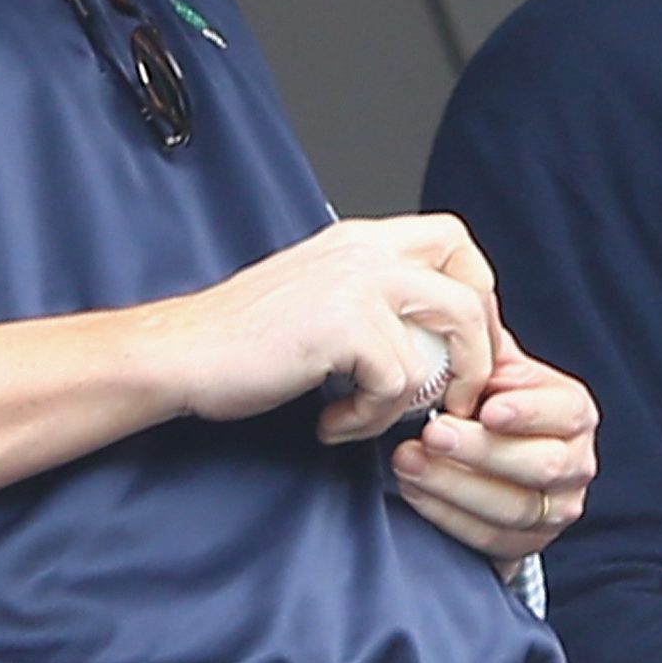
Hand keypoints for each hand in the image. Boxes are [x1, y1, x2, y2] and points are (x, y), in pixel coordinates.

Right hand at [151, 213, 499, 443]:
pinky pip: (399, 382)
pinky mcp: (344, 326)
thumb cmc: (242, 339)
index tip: (460, 349)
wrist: (182, 354)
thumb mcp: (320, 296)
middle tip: (453, 394)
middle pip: (471, 285)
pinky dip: (371, 418)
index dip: (475, 294)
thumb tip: (433, 340)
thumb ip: (373, 301)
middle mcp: (365, 250)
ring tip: (387, 418)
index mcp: (361, 239)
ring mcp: (357, 283)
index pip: (454, 241)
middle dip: (479, 349)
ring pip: (449, 336)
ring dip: (429, 391)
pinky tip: (332, 423)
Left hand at [392, 327, 597, 570]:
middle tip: (431, 433)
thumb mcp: (489, 369)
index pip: (565, 412)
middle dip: (481, 451)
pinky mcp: (524, 546)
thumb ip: (482, 343)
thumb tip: (458, 301)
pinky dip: (448, 516)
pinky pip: (490, 540)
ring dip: (455, 485)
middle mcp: (575, 463)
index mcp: (572, 412)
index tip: (486, 406)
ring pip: (513, 508)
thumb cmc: (481, 402)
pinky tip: (413, 491)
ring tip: (407, 461)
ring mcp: (554, 510)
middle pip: (540, 466)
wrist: (480, 461)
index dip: (528, 412)